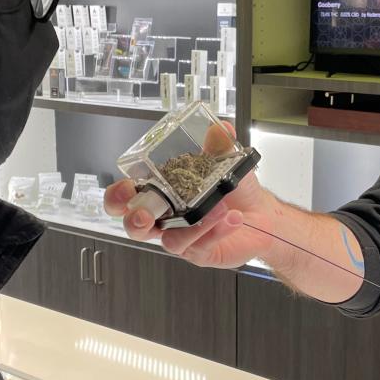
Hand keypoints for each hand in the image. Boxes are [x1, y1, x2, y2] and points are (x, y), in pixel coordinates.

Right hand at [104, 123, 279, 268]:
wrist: (261, 213)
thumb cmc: (235, 191)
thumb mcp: (225, 163)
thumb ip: (218, 145)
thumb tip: (219, 128)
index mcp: (162, 193)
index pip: (126, 198)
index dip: (118, 196)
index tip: (126, 188)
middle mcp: (167, 218)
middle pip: (134, 226)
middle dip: (134, 220)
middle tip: (146, 214)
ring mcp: (182, 236)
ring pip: (170, 240)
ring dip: (192, 225)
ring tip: (217, 207)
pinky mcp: (200, 251)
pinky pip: (200, 245)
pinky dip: (215, 230)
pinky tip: (231, 218)